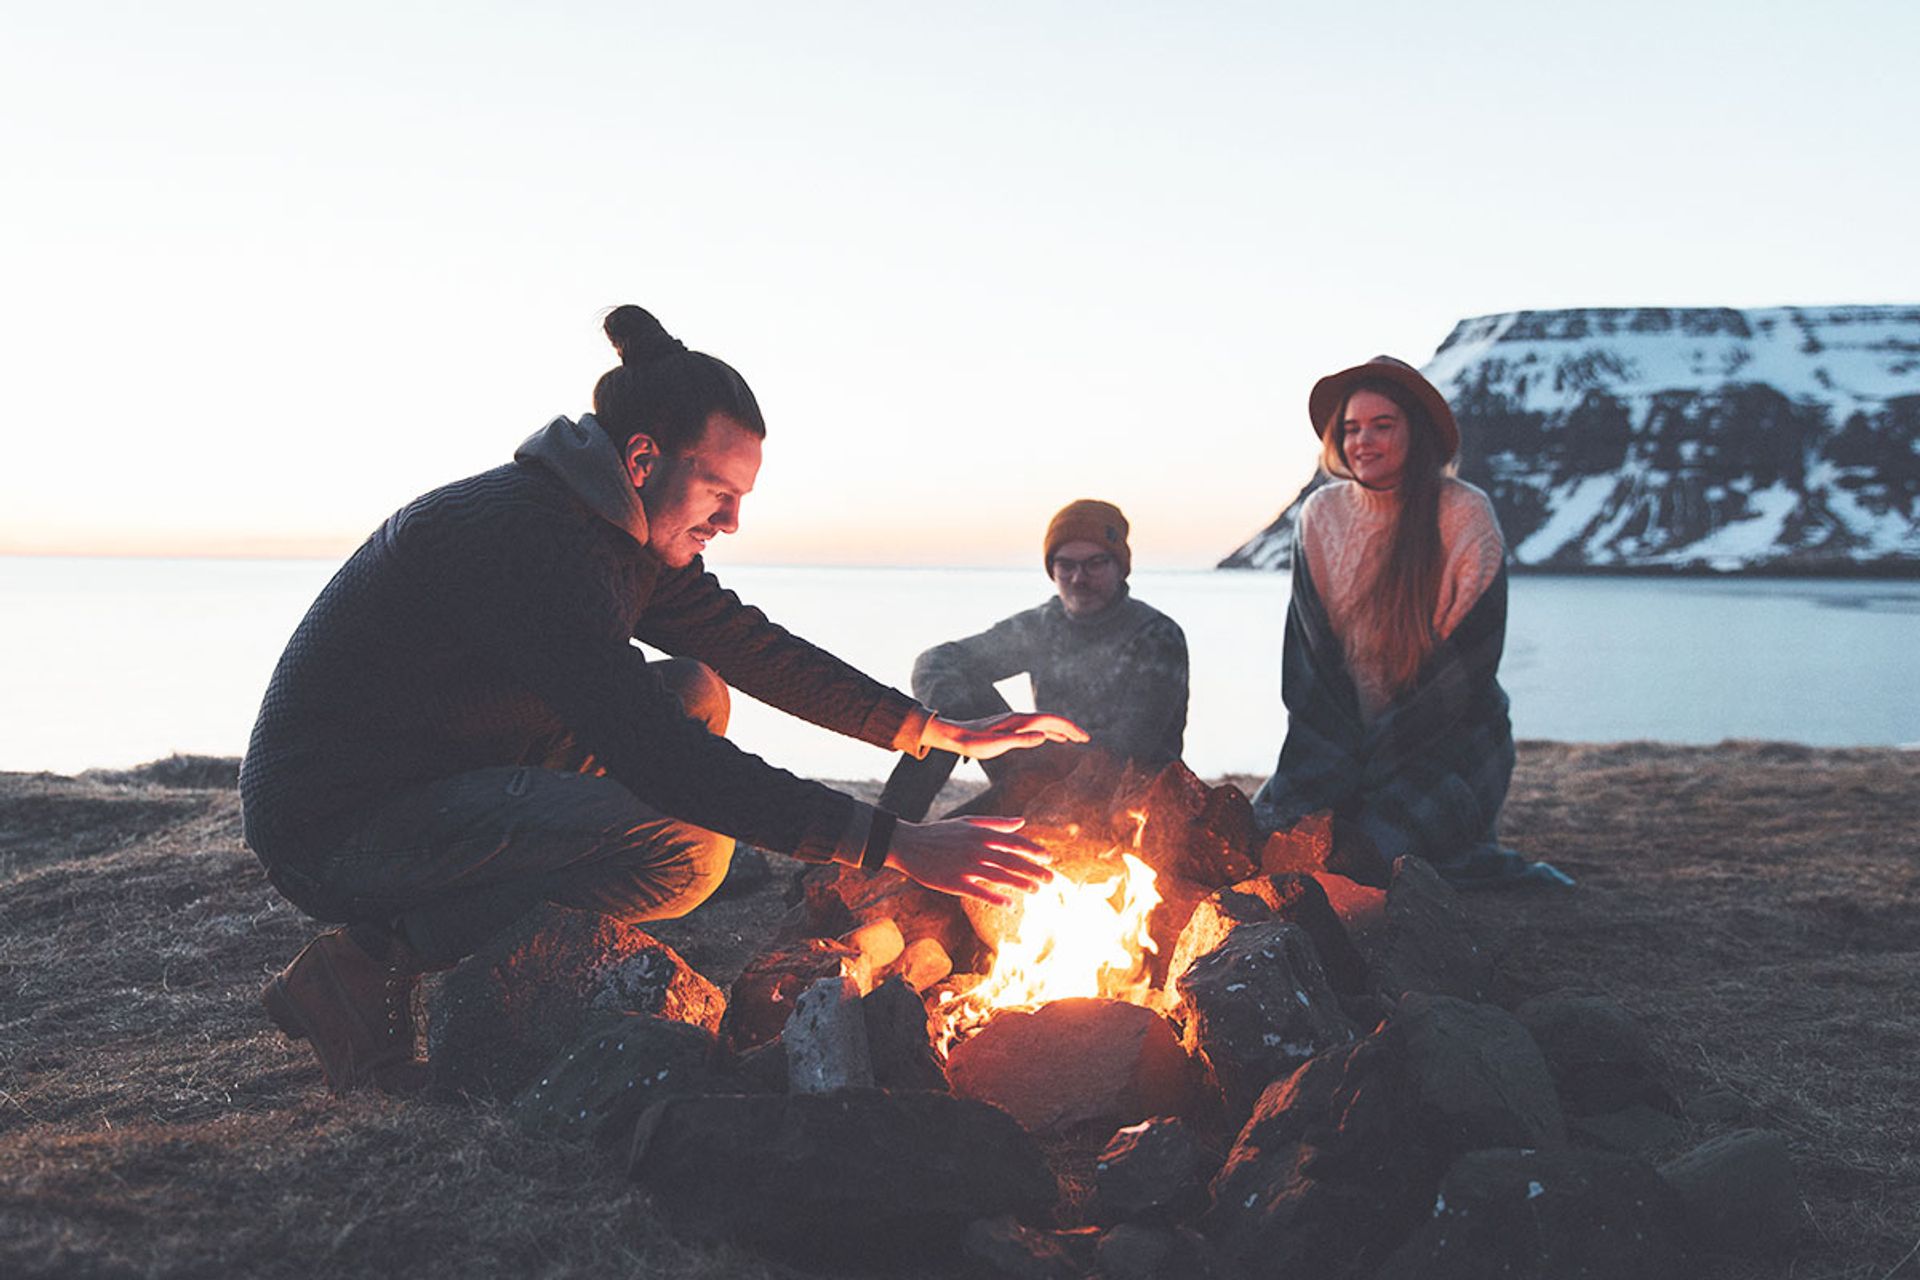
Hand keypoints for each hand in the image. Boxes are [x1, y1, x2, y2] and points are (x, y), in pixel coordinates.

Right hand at [885, 816, 1053, 906]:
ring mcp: (965, 866)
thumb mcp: (968, 822)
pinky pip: (979, 892)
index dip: (1033, 851)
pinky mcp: (953, 882)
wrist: (908, 844)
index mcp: (981, 834)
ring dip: (1020, 884)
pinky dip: (995, 898)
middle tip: (1051, 880)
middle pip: (1011, 861)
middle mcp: (976, 849)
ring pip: (999, 876)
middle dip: (1033, 870)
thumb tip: (1021, 822)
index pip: (1014, 842)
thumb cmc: (940, 833)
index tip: (1048, 859)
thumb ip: (996, 823)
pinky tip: (1009, 905)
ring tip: (1036, 891)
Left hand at [923, 712, 1088, 761]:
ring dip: (1061, 730)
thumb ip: (1020, 740)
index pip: (1051, 721)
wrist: (956, 736)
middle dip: (1070, 728)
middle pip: (1051, 720)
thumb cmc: (974, 743)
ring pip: (1045, 723)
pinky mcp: (1012, 727)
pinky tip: (1053, 740)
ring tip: (1075, 739)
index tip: (1083, 737)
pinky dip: (1049, 733)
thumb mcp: (997, 744)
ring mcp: (1016, 722)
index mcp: (1019, 721)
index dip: (1069, 728)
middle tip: (1086, 739)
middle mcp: (1020, 718)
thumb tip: (1044, 737)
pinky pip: (1036, 728)